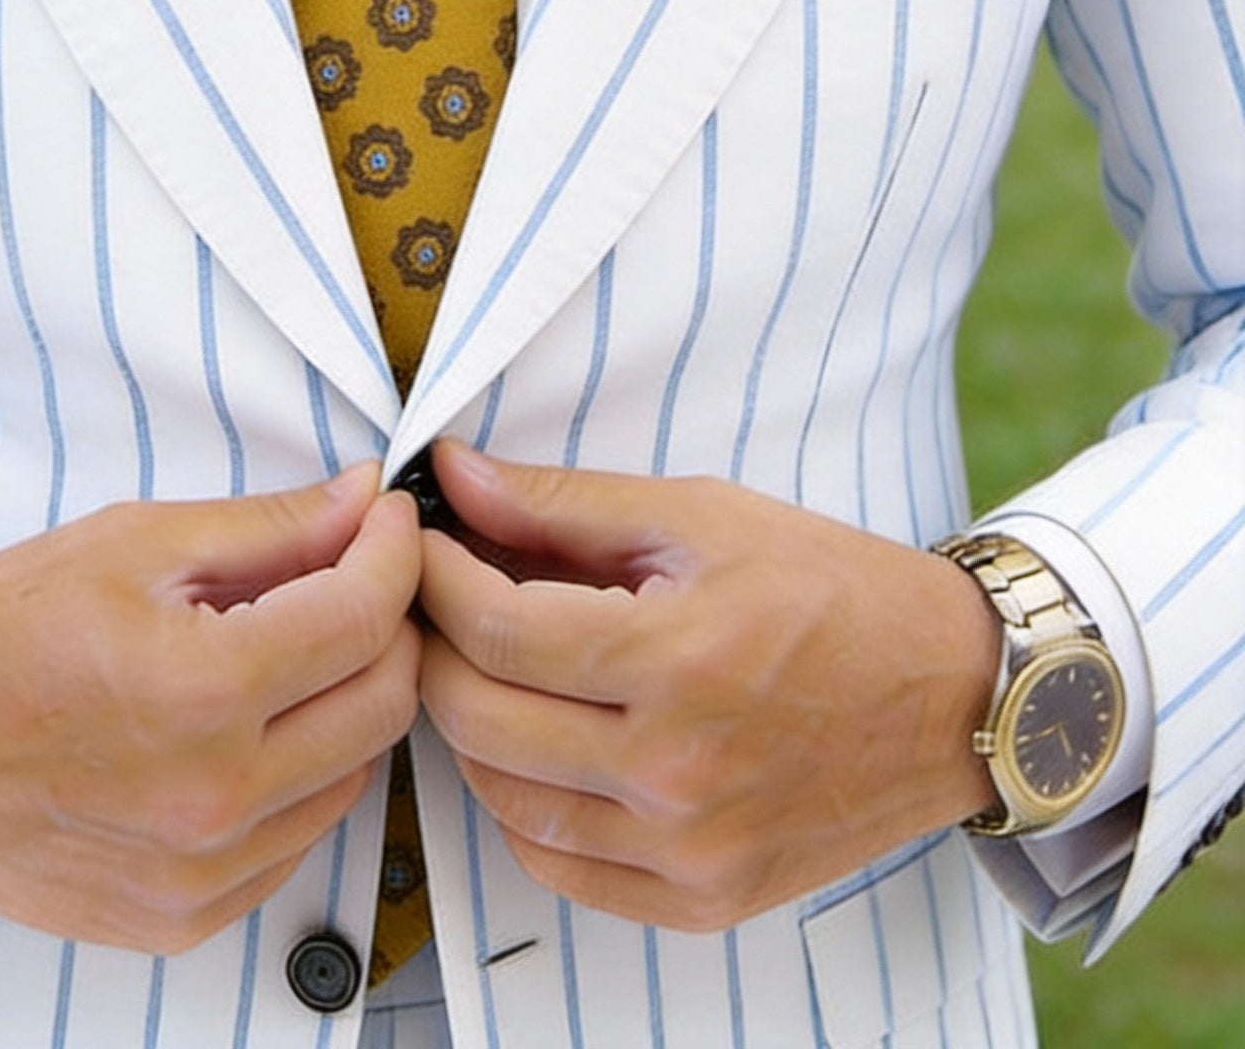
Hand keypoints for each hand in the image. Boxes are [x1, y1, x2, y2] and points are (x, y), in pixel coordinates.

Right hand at [0, 467, 421, 952]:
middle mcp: (213, 797)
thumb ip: (267, 527)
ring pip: (354, 775)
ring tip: (293, 649)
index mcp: (200, 690)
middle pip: (384, 702)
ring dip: (348, 701)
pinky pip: (297, 840)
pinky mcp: (185, 918)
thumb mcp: (132, 543)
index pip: (365, 616)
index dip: (393, 551)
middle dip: (389, 623)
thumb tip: (361, 503)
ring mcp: (202, 873)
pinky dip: (300, 776)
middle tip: (356, 575)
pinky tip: (252, 727)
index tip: (386, 520)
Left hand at [417, 441, 1001, 932]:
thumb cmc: (830, 590)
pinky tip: (532, 748)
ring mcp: (690, 849)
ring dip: (469, 727)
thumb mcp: (698, 515)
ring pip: (505, 800)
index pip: (495, 631)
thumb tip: (453, 475)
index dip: (435, 578)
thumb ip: (563, 502)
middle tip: (435, 599)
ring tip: (483, 666)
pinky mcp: (705, 899)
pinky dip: (522, 808)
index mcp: (678, 661)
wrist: (954, 693)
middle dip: (435, 646)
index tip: (420, 542)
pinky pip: (561, 868)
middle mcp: (678, 771)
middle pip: (480, 719)